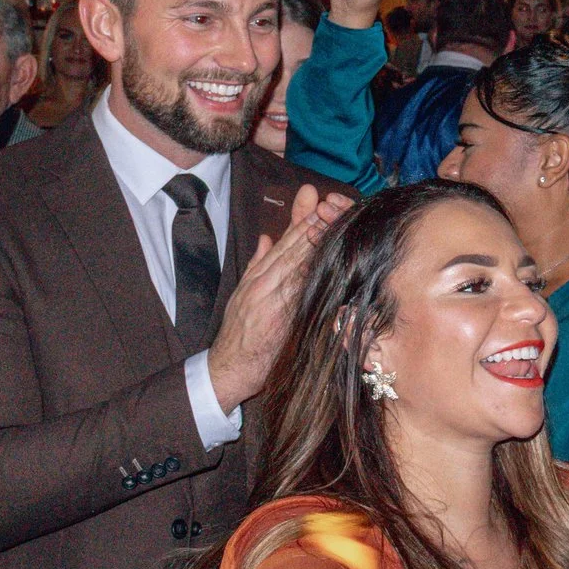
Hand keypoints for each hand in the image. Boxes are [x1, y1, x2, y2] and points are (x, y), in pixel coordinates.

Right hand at [207, 184, 353, 411]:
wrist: (229, 366)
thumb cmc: (239, 332)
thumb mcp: (243, 292)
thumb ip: (256, 263)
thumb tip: (265, 237)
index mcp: (257, 274)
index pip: (284, 241)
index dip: (304, 221)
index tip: (322, 203)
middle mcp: (264, 282)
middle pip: (295, 247)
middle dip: (316, 224)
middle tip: (336, 204)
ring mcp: (273, 298)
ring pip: (300, 264)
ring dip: (320, 244)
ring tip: (339, 224)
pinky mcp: (282, 316)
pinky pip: (302, 291)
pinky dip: (316, 275)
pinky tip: (333, 263)